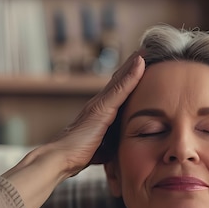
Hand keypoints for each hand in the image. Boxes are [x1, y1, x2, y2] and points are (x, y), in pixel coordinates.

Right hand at [2, 52, 144, 207]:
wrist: (60, 159)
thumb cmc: (78, 157)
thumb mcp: (102, 148)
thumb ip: (111, 144)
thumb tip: (119, 150)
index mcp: (100, 113)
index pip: (119, 91)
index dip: (130, 78)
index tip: (143, 65)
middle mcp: (99, 103)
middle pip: (119, 80)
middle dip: (133, 65)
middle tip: (147, 49)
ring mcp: (100, 104)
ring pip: (121, 78)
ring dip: (134, 63)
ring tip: (147, 48)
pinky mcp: (102, 108)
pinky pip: (120, 88)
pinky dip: (132, 74)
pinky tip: (141, 62)